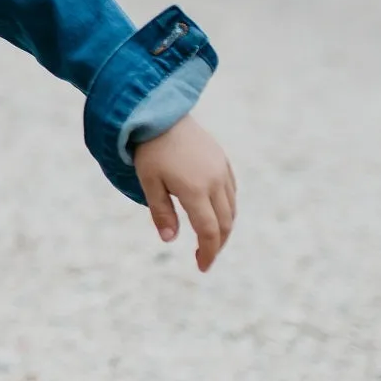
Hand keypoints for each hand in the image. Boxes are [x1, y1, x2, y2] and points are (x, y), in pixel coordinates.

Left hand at [133, 114, 236, 271]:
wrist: (160, 114)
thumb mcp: (149, 183)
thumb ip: (161, 212)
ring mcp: (221, 170)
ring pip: (231, 208)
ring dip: (224, 228)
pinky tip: (215, 214)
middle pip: (225, 223)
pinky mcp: (223, 161)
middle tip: (204, 257)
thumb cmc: (149, 150)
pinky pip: (231, 192)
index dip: (208, 252)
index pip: (209, 231)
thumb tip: (170, 240)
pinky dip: (227, 209)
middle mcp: (214, 181)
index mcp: (195, 190)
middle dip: (217, 244)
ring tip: (209, 240)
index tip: (201, 267)